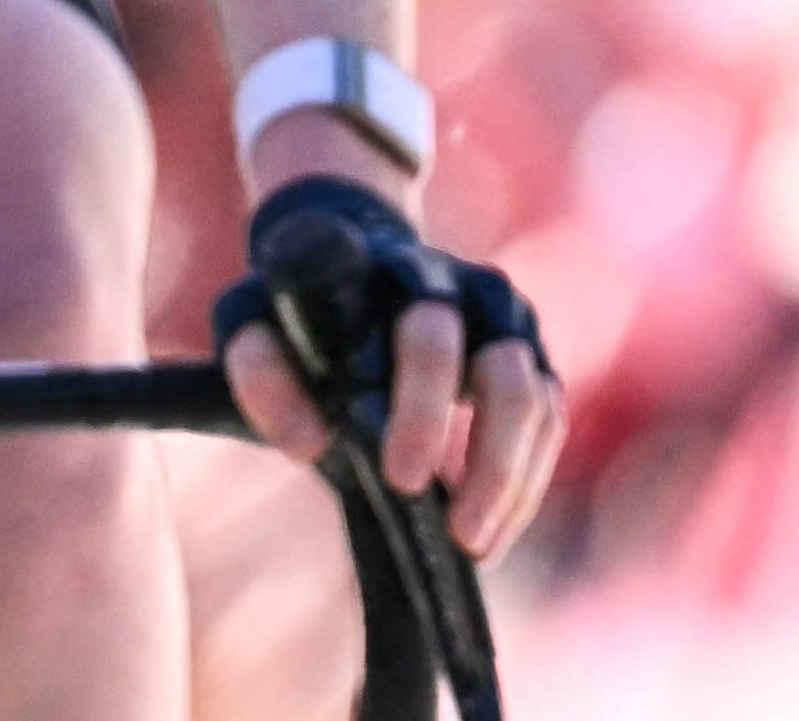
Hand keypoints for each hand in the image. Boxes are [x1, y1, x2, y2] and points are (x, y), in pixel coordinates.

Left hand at [214, 173, 559, 557]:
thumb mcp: (251, 320)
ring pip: (533, 405)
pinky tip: (491, 529)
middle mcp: (466, 290)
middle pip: (498, 376)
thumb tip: (304, 446)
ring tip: (473, 545)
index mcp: (397, 272)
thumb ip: (258, 372)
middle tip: (453, 531)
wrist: (346, 253)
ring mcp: (506, 323)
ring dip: (511, 482)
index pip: (426, 332)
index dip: (424, 408)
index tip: (399, 479)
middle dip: (483, 460)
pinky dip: (524, 483)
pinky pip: (547, 425)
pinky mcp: (530, 360)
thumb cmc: (293, 303)